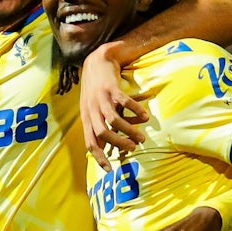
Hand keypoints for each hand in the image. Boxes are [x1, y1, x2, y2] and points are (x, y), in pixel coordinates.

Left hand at [80, 45, 148, 171]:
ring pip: (114, 120)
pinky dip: (135, 111)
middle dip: (118, 143)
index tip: (110, 170)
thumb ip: (98, 125)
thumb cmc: (96, 88)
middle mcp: (91, 109)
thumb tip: (107, 148)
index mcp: (86, 117)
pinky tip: (145, 116)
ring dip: (129, 130)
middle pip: (102, 133)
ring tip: (142, 137)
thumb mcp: (92, 108)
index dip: (98, 157)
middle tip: (133, 148)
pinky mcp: (111, 87)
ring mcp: (100, 98)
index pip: (90, 142)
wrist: (96, 61)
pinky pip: (123, 102)